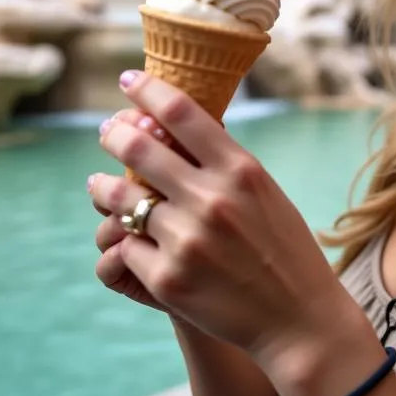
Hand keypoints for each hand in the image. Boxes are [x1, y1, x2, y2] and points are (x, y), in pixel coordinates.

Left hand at [88, 73, 355, 375]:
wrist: (297, 316)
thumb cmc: (283, 246)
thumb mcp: (264, 190)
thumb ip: (225, 162)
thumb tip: (177, 127)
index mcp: (240, 169)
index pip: (181, 113)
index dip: (148, 89)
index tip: (128, 79)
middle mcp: (212, 198)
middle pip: (141, 148)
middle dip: (115, 133)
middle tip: (107, 130)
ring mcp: (187, 239)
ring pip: (122, 199)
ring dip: (104, 187)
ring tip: (99, 184)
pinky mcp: (167, 279)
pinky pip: (128, 246)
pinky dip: (126, 240)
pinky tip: (127, 237)